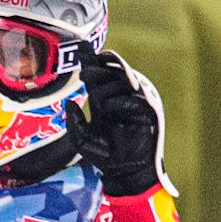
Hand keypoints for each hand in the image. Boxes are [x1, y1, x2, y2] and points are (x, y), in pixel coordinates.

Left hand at [65, 42, 160, 196]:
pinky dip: (120, 99)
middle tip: (84, 76)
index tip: (81, 48)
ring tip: (97, 99)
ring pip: (124, 77)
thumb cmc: (104, 156)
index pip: (101, 71)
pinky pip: (136, 96)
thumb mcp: (82, 138)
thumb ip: (74, 121)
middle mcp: (124, 94)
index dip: (92, 58)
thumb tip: (70, 103)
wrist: (124, 173)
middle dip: (97, 68)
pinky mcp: (150, 110)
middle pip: (113, 67)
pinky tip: (108, 108)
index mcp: (108, 96)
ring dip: (107, 85)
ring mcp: (139, 100)